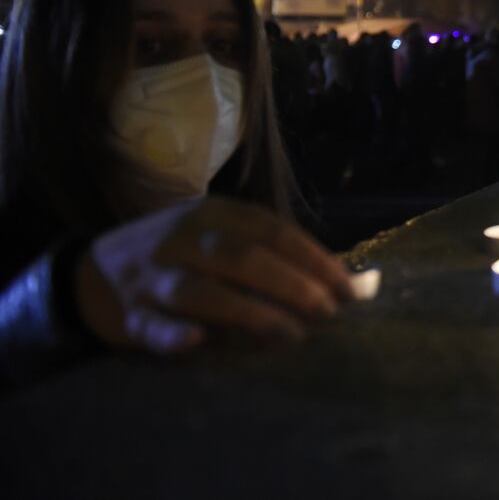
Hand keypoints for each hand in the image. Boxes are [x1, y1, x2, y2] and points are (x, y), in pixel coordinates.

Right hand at [74, 197, 354, 354]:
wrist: (95, 271)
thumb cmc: (185, 255)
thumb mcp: (223, 237)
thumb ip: (275, 255)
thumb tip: (347, 284)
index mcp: (214, 213)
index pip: (272, 231)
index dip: (313, 259)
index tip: (347, 290)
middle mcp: (183, 238)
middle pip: (242, 258)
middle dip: (291, 285)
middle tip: (327, 314)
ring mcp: (153, 276)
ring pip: (201, 292)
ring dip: (249, 313)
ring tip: (291, 336)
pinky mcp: (131, 315)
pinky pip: (152, 326)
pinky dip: (175, 334)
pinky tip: (199, 340)